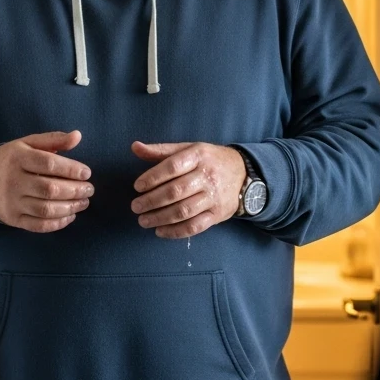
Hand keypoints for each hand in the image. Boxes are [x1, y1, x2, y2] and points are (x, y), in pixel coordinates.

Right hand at [0, 131, 92, 232]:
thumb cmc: (12, 159)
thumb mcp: (28, 143)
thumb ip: (53, 140)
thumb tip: (77, 136)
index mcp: (18, 158)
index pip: (49, 164)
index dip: (71, 169)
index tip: (87, 173)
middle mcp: (13, 181)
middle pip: (49, 189)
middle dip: (74, 191)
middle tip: (89, 190)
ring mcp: (12, 202)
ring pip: (45, 209)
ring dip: (70, 208)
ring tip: (83, 202)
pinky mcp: (13, 219)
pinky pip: (38, 226)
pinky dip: (58, 223)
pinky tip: (70, 216)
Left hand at [129, 141, 245, 238]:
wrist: (244, 173)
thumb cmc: (209, 160)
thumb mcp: (189, 149)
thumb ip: (161, 151)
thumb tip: (135, 147)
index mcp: (198, 156)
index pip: (173, 166)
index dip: (153, 177)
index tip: (137, 186)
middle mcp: (207, 176)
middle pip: (176, 191)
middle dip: (152, 201)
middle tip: (135, 207)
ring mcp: (213, 197)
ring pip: (184, 211)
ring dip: (160, 218)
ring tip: (143, 221)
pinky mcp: (217, 214)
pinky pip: (195, 226)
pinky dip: (176, 231)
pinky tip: (160, 231)